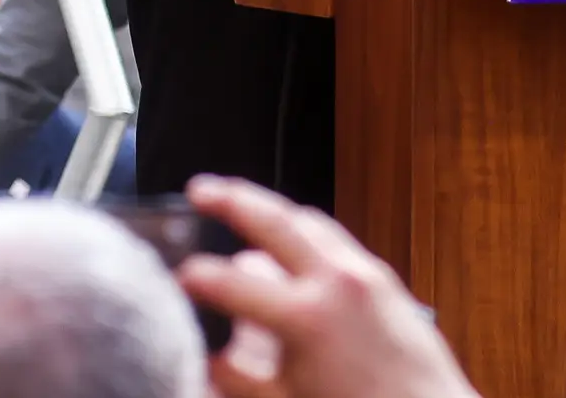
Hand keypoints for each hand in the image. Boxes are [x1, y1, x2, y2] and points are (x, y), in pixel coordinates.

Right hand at [179, 175, 478, 397]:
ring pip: (311, 221)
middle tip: (202, 189)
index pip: (234, 282)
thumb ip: (242, 376)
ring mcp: (366, 273)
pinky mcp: (387, 280)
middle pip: (275, 219)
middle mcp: (338, 280)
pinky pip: (338, 238)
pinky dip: (307, 229)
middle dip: (232, 199)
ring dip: (273, 209)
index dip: (198, 275)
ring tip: (244, 206)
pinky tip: (297, 242)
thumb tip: (210, 356)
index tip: (178, 271)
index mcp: (307, 315)